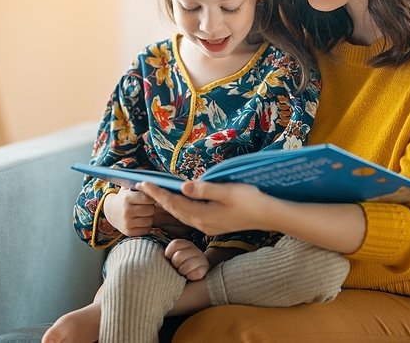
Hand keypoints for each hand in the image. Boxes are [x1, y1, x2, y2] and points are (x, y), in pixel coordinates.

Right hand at [101, 188, 156, 235]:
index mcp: (126, 198)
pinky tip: (141, 221)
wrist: (110, 212)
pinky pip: (146, 230)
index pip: (148, 198)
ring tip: (143, 213)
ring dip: (150, 217)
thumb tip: (154, 185)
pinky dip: (146, 226)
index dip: (151, 198)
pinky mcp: (129, 232)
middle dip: (151, 207)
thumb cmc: (123, 198)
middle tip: (146, 206)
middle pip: (151, 210)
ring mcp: (127, 223)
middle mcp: (126, 211)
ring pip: (150, 220)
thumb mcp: (128, 189)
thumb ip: (139, 187)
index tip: (149, 198)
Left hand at [137, 181, 270, 235]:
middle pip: (173, 209)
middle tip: (141, 187)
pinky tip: (176, 199)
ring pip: (180, 213)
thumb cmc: (250, 200)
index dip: (157, 193)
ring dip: (166, 202)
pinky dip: (178, 206)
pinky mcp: (212, 224)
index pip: (173, 203)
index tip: (143, 184)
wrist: (268, 215)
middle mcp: (201, 223)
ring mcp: (207, 225)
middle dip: (156, 198)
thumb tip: (183, 186)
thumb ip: (203, 189)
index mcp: (202, 215)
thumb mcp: (226, 191)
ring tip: (154, 192)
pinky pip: (189, 215)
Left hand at [165, 239, 209, 280]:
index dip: (169, 254)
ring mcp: (202, 258)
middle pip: (179, 256)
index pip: (175, 245)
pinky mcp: (205, 269)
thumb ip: (167, 253)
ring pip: (187, 266)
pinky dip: (190, 276)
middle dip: (175, 264)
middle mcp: (195, 249)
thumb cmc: (180, 264)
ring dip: (182, 271)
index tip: (169, 259)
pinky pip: (195, 274)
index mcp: (186, 244)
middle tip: (177, 267)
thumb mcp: (174, 256)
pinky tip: (190, 275)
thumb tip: (155, 254)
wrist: (196, 272)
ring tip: (183, 272)